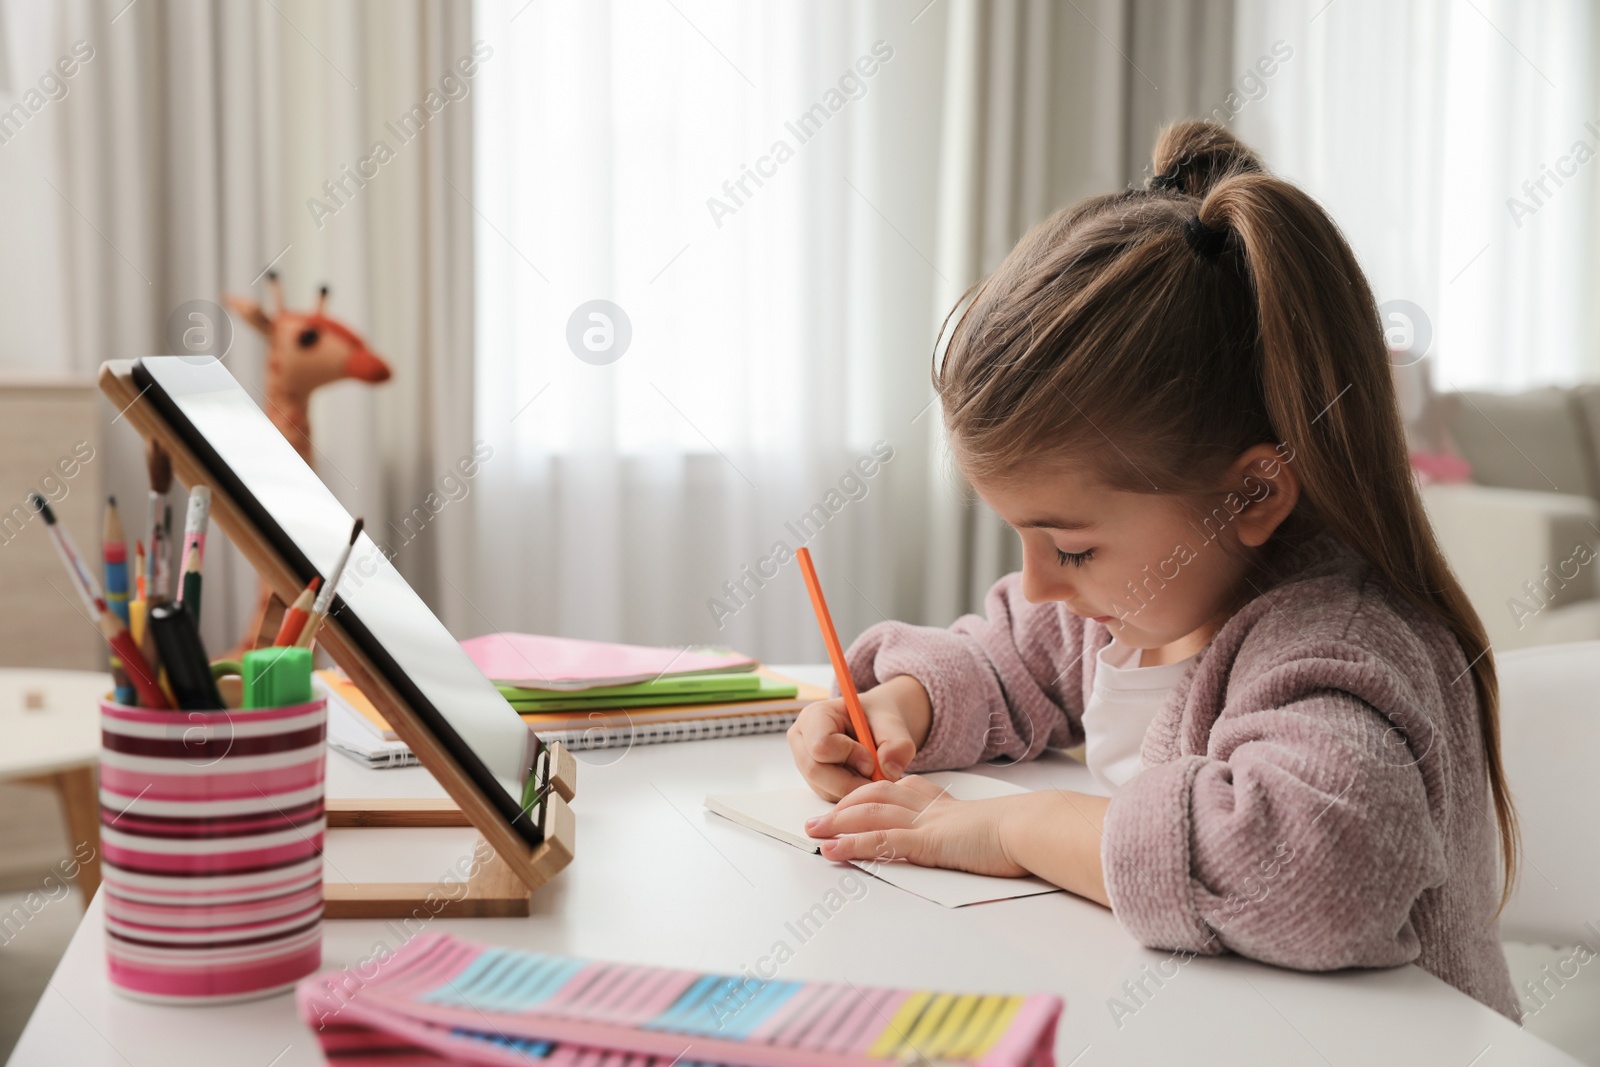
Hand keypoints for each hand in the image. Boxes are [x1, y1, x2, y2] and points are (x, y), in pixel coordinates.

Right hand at [787, 675, 930, 800]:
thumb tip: (890, 771)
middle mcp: (802, 742)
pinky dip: (853, 797)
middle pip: (817, 772)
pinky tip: (864, 780)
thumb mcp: (893, 724)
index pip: (821, 745)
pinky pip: (831, 799)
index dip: (850, 756)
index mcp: (814, 717)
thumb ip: (897, 744)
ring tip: (873, 775)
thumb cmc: (880, 720)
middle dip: (852, 781)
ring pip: (825, 790)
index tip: (872, 759)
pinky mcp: (815, 783)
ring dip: (854, 790)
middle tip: (878, 778)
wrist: (878, 727)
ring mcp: (806, 765)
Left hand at [803, 775, 1028, 877]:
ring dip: (836, 823)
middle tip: (819, 818)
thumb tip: (986, 844)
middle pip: (876, 797)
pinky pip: (879, 841)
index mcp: (947, 804)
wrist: (1034, 828)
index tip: (853, 799)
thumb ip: (981, 834)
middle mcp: (931, 808)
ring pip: (870, 816)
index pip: (900, 790)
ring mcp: (926, 823)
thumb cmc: (1025, 833)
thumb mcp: (996, 831)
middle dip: (844, 806)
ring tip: (812, 833)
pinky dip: (851, 844)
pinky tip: (831, 851)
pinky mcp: (925, 842)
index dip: (871, 794)